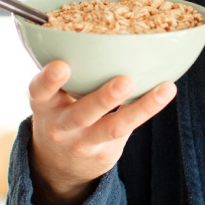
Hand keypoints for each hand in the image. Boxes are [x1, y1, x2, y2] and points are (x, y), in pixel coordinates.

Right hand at [27, 60, 176, 204]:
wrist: (57, 167)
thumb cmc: (60, 114)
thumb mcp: (51, 100)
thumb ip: (66, 79)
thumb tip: (102, 36)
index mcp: (44, 106)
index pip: (40, 92)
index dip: (49, 80)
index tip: (61, 65)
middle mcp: (61, 126)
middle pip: (80, 114)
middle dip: (101, 98)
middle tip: (123, 81)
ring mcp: (83, 142)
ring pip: (110, 127)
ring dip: (135, 109)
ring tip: (161, 90)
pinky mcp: (105, 149)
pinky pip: (127, 128)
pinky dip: (147, 108)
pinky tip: (165, 91)